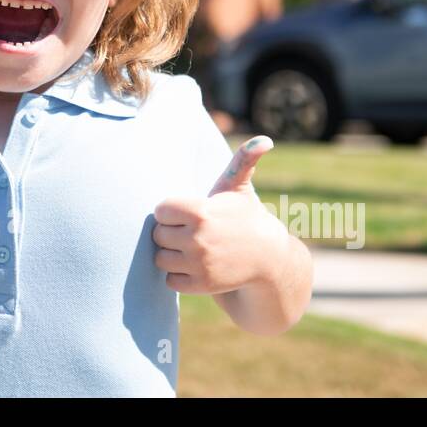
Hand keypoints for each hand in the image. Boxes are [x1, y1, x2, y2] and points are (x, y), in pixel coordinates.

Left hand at [152, 135, 285, 294]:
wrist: (268, 258)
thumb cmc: (244, 217)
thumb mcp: (240, 187)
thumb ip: (244, 160)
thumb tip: (266, 140)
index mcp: (201, 211)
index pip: (160, 210)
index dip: (172, 211)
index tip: (187, 212)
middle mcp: (198, 239)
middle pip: (158, 235)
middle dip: (171, 232)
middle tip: (191, 231)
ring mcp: (199, 265)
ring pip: (160, 258)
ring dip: (172, 254)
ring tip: (191, 248)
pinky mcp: (201, 286)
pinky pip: (170, 281)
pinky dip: (178, 275)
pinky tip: (195, 265)